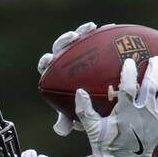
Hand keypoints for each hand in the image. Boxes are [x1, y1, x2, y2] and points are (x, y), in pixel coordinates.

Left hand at [37, 22, 99, 136]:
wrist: (98, 99)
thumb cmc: (81, 107)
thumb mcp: (74, 115)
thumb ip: (66, 121)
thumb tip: (60, 130)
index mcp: (54, 74)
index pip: (45, 64)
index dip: (46, 61)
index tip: (49, 59)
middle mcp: (63, 60)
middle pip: (60, 47)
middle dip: (65, 40)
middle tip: (73, 38)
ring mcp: (77, 51)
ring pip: (77, 37)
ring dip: (83, 31)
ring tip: (91, 27)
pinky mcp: (90, 45)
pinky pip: (95, 37)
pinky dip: (102, 32)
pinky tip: (112, 27)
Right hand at [75, 55, 157, 156]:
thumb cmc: (106, 145)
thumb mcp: (93, 129)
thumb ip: (85, 110)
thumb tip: (79, 91)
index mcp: (125, 113)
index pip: (127, 88)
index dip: (129, 73)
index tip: (129, 61)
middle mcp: (142, 115)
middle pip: (151, 87)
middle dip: (154, 71)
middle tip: (156, 59)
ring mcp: (154, 121)